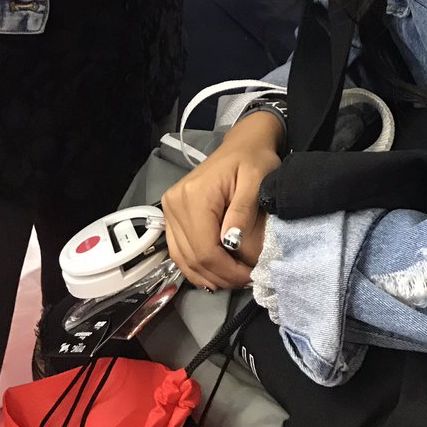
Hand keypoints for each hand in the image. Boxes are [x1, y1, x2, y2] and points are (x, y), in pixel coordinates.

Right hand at [161, 113, 282, 289]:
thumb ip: (243, 211)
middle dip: (220, 276)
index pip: (206, 248)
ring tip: (233, 279)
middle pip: (193, 257)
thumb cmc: (253, 159)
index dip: (227, 270)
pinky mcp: (171, 216)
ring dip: (208, 276)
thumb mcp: (257, 180)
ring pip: (183, 259)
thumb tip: (230, 243)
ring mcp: (170, 210)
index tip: (250, 277)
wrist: (242, 145)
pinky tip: (215, 273)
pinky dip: (196, 267)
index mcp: (195, 195)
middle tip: (245, 281)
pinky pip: (179, 251)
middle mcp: (175, 203)